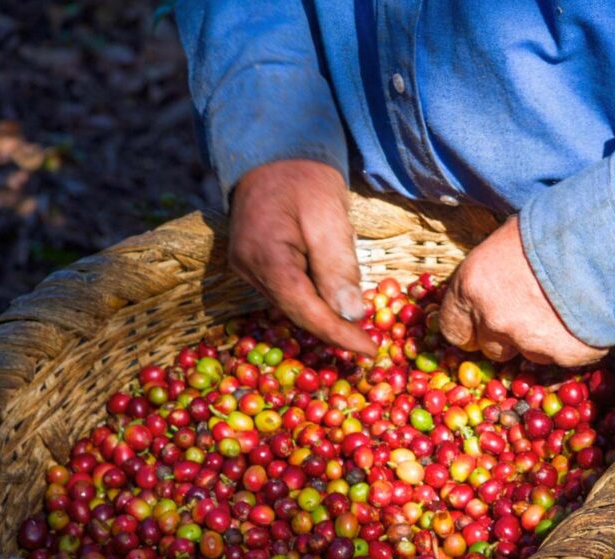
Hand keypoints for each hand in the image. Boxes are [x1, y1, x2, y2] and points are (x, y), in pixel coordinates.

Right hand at [228, 160, 376, 355]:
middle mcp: (248, 269)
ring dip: (323, 315)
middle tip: (368, 342)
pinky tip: (335, 300)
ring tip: (357, 324)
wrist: (274, 152)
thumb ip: (338, 268)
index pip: (305, 310)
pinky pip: (286, 291)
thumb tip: (351, 315)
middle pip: (296, 311)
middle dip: (333, 328)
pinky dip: (312, 299)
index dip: (338, 335)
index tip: (369, 351)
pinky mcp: (253, 265)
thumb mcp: (330, 218)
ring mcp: (246, 268)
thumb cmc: (305, 179)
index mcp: (266, 257)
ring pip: (291, 304)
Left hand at [439, 216, 606, 366]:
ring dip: (540, 339)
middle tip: (530, 315)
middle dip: (505, 336)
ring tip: (563, 310)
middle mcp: (494, 319)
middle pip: (489, 347)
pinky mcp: (564, 356)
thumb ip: (492, 272)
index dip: (469, 327)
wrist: (608, 237)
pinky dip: (570, 344)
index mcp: (472, 286)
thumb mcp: (509, 240)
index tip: (480, 325)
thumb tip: (488, 285)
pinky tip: (583, 318)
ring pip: (527, 354)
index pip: (452, 328)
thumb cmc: (555, 227)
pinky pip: (562, 357)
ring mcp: (528, 341)